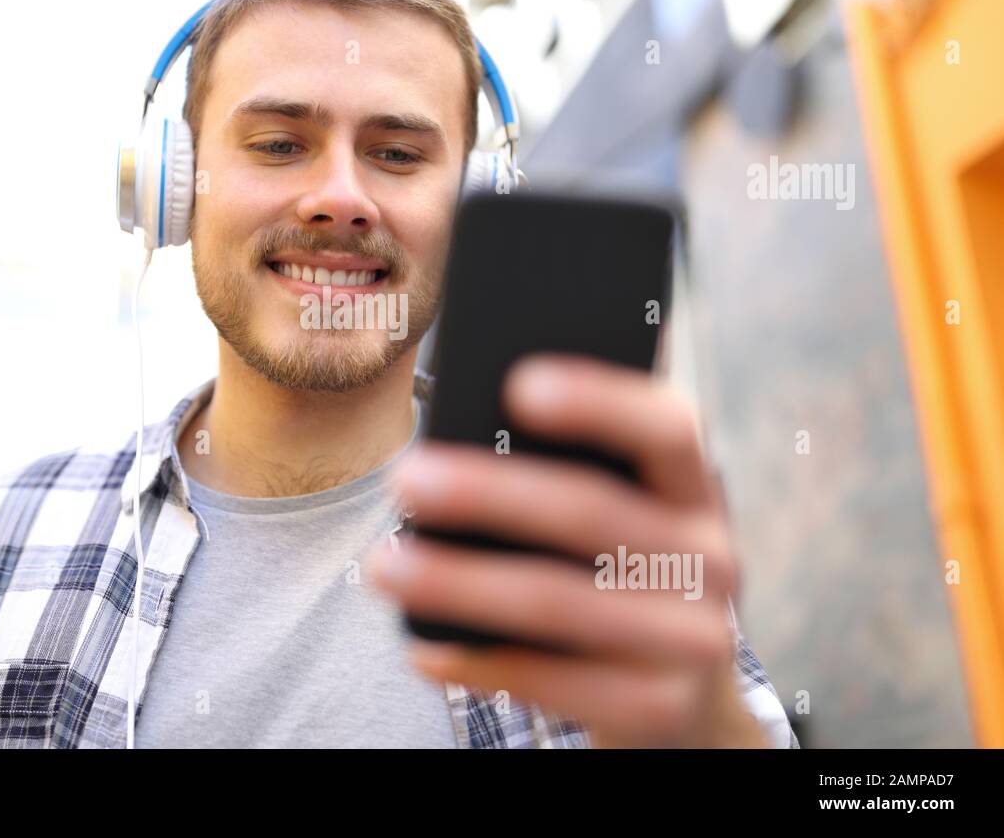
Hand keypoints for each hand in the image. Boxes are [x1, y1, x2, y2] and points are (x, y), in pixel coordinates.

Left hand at [367, 354, 765, 746]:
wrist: (680, 701)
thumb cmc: (613, 576)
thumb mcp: (617, 522)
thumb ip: (564, 478)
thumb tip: (451, 453)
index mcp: (694, 489)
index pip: (667, 428)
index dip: (600, 401)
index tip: (519, 385)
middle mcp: (709, 558)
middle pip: (593, 513)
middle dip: (488, 493)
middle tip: (406, 478)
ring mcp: (693, 639)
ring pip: (559, 602)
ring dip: (460, 583)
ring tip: (385, 567)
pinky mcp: (660, 707)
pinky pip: (552, 683)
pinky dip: (477, 662)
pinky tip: (420, 648)